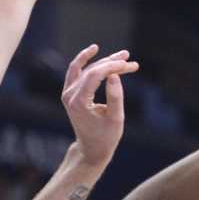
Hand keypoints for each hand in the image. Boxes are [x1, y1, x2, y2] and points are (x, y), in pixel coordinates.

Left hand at [63, 44, 136, 167]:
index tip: (130, 65)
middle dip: (112, 64)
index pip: (95, 75)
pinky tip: (94, 50)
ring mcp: (67, 93)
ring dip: (103, 61)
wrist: (91, 149)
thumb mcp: (115, 119)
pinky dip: (86, 61)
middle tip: (131, 61)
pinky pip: (76, 71)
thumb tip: (115, 75)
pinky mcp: (70, 93)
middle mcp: (69, 95)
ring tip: (123, 55)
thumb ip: (115, 97)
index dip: (113, 67)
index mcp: (79, 102)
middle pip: (91, 70)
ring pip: (85, 68)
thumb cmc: (106, 136)